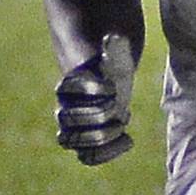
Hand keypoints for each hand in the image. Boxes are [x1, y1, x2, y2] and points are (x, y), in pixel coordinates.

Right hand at [55, 33, 134, 164]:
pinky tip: (128, 140)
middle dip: (97, 116)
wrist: (109, 79)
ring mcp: (75, 126)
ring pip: (72, 142)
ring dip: (101, 137)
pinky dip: (108, 153)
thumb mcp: (116, 54)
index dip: (92, 89)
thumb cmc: (112, 64)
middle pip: (67, 120)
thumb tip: (114, 37)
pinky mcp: (88, 140)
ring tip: (122, 126)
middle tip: (119, 110)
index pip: (68, 90)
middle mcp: (67, 107)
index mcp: (70, 84)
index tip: (113, 87)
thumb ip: (113, 48)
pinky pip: (87, 157)